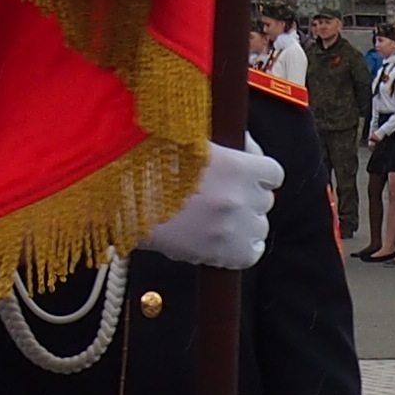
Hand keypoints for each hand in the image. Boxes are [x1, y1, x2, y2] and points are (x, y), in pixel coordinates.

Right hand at [139, 136, 283, 269]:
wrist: (120, 196)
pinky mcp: (219, 251)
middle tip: (221, 197)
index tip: (246, 175)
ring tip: (215, 220)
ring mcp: (232, 226)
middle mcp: (240, 196)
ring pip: (259, 228)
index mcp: (237, 165)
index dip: (259, 175)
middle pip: (265, 201)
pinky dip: (240, 250)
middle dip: (247, 198)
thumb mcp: (189, 139)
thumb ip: (223, 146)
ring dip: (243, 224)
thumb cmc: (145, 162)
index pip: (274, 173)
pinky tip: (222, 243)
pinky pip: (250, 255)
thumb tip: (243, 150)